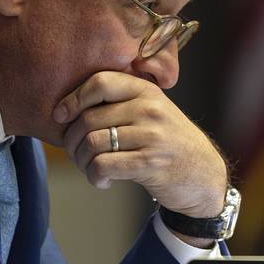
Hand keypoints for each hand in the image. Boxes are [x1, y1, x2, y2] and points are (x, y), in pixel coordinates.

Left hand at [53, 71, 227, 220]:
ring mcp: (152, 136)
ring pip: (92, 143)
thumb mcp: (154, 111)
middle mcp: (150, 109)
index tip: (60, 116)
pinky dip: (95, 177)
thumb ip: (122, 102)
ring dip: (82, 162)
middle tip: (75, 153)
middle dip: (71, 140)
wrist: (204, 174)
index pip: (100, 82)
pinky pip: (103, 166)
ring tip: (90, 168)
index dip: (72, 98)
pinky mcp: (150, 164)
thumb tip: (67, 107)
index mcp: (147, 91)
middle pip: (88, 118)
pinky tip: (103, 181)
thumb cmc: (169, 142)